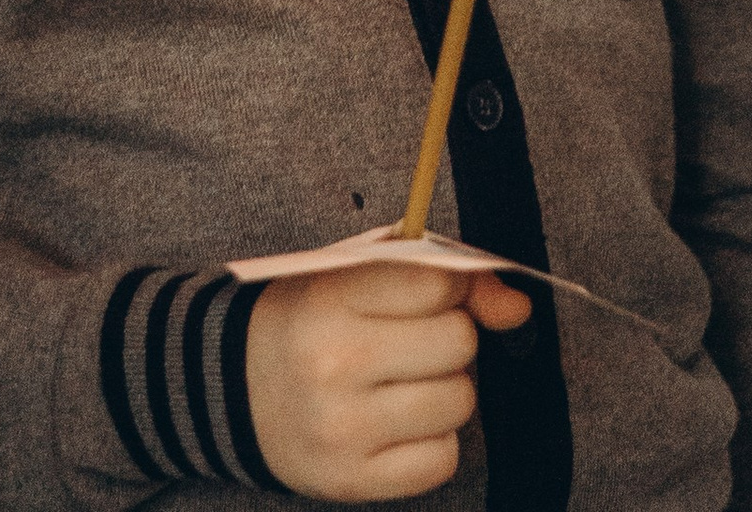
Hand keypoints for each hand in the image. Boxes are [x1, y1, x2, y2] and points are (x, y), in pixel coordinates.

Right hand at [244, 260, 531, 498]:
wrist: (233, 388)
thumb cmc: (310, 319)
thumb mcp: (356, 271)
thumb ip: (437, 274)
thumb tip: (519, 308)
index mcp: (331, 296)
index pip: (438, 283)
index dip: (451, 288)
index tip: (433, 296)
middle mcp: (336, 361)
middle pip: (457, 342)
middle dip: (450, 339)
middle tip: (414, 343)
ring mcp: (344, 427)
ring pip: (458, 402)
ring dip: (445, 390)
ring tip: (405, 383)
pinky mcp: (351, 480)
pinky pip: (442, 460)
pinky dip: (434, 441)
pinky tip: (399, 425)